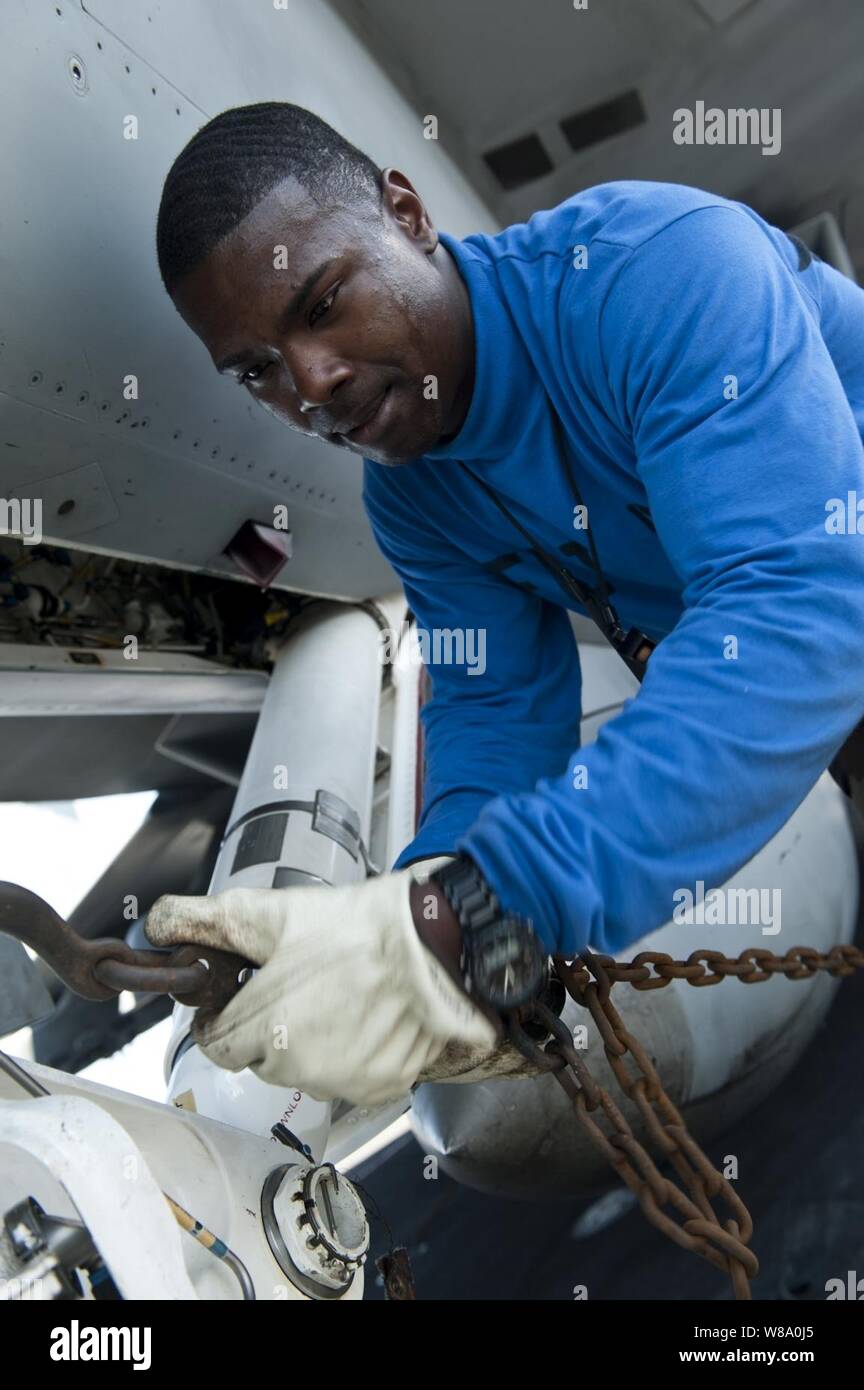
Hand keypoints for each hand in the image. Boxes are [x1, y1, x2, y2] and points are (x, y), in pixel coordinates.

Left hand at [143, 866, 499, 1105]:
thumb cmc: (356, 928)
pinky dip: (351, 1054)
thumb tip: (158, 926)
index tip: (243, 995)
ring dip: (309, 1043)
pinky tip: (367, 1016)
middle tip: (299, 985)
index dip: (224, 1016)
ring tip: (338, 996)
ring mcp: (339, 1083)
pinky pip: (346, 1078)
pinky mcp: (377, 1087)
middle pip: (260, 1057)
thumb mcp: (271, 913)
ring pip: (303, 1070)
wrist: (434, 944)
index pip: (217, 1044)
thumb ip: (205, 921)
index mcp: (263, 1028)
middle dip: (269, 1027)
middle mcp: (296, 1068)